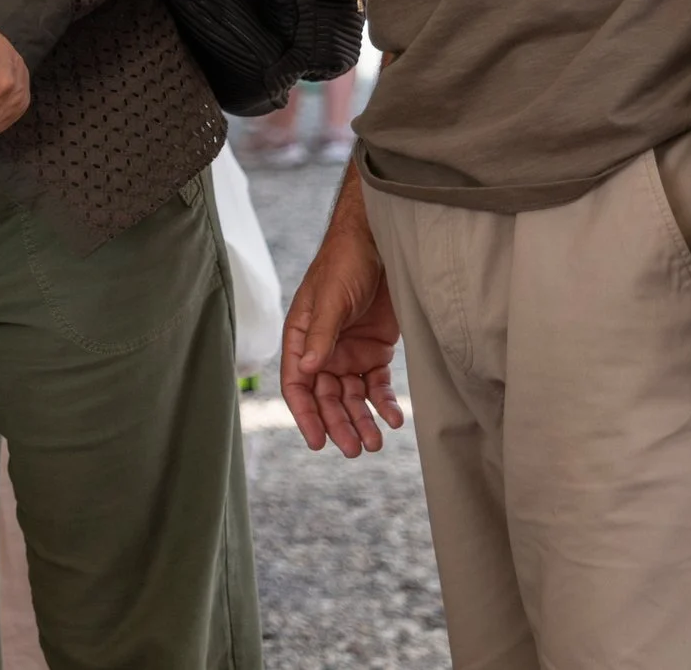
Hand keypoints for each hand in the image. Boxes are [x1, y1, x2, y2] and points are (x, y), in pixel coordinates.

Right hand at [280, 178, 404, 457]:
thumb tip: (308, 370)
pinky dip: (383, 403)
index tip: (318, 441)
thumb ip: (321, 334)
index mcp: (301, 336)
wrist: (382, 241)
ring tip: (375, 442)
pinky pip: (376, 384)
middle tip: (355, 448)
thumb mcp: (331, 297)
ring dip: (361, 419)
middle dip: (339, 423)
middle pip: (326, 397)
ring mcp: (349, 351)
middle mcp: (323, 349)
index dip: (305, 414)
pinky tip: (393, 418)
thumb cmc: (345, 262)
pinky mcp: (375, 350)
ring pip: (352, 396)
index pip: (297, 383)